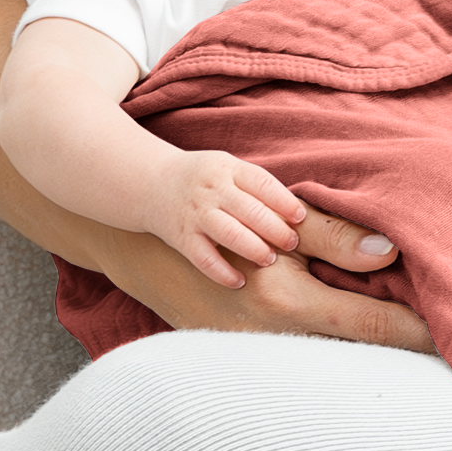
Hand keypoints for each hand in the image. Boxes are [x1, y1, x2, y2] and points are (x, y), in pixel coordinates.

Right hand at [89, 209, 434, 353]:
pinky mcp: (245, 365)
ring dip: (372, 357)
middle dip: (403, 352)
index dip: (421, 332)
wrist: (145, 252)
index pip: (375, 325)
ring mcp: (257, 359)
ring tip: (420, 353)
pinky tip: (364, 355)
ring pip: (334, 363)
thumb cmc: (218, 228)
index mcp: (289, 304)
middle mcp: (276, 341)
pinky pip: (306, 364)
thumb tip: (394, 254)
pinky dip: (337, 358)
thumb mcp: (276, 226)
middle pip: (360, 354)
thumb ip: (333, 238)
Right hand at [137, 149, 308, 287]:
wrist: (151, 183)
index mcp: (228, 169)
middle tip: (292, 243)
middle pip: (249, 210)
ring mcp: (195, 214)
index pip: (261, 183)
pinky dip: (222, 272)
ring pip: (228, 233)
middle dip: (275, 229)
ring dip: (252, 248)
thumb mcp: (229, 169)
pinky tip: (239, 281)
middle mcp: (211, 190)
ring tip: (268, 259)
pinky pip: (203, 258)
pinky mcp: (182, 238)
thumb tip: (300, 213)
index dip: (284, 201)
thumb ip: (257, 188)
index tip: (300, 217)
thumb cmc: (205, 180)